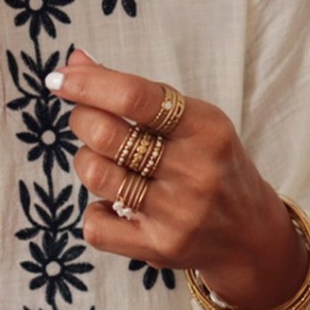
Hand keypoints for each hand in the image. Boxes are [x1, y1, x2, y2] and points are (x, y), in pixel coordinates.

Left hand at [50, 49, 307, 309]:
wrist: (250, 234)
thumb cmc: (212, 165)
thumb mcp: (191, 121)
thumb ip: (136, 93)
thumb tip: (74, 62)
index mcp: (205, 128)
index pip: (135, 97)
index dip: (88, 84)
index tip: (59, 79)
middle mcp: (194, 171)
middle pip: (105, 135)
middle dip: (81, 119)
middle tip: (86, 120)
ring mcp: (177, 213)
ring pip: (95, 176)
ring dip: (86, 161)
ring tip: (103, 161)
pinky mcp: (159, 247)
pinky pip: (95, 226)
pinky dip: (94, 212)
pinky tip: (113, 206)